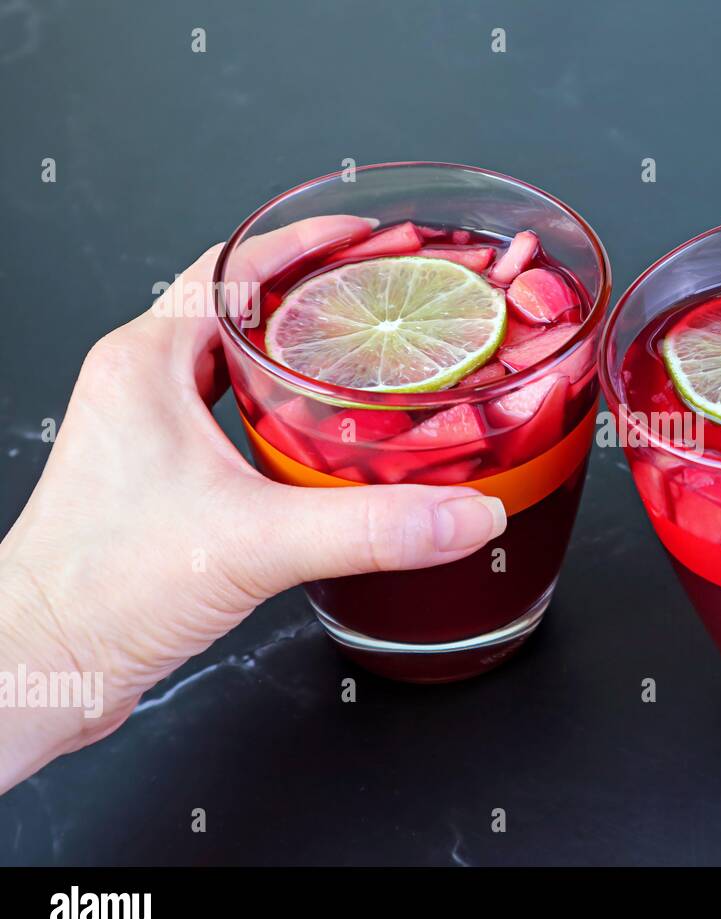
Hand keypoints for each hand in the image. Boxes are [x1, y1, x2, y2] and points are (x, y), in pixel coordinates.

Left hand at [0, 217, 505, 792]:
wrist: (43, 666)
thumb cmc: (96, 592)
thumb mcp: (254, 543)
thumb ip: (371, 527)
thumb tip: (463, 515)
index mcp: (147, 364)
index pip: (231, 266)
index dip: (302, 243)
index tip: (363, 236)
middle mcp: (143, 388)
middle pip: (241, 311)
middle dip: (315, 300)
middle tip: (384, 304)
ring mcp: (151, 435)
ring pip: (237, 369)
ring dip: (300, 361)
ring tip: (371, 367)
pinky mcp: (165, 482)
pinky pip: (234, 422)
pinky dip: (286, 418)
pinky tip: (330, 449)